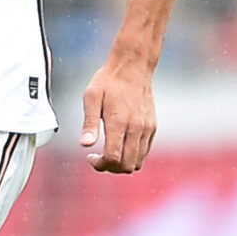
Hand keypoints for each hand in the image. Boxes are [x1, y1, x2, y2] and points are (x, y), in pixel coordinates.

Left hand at [78, 59, 156, 173]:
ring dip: (122, 165)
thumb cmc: (108, 81)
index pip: (113, 158)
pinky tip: (120, 146)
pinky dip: (132, 157)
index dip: (100, 165)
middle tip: (98, 159)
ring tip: (109, 154)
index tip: (90, 157)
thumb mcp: (91, 97)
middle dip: (110, 168)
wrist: (133, 67)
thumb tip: (85, 144)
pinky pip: (144, 153)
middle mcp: (136, 128)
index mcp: (119, 122)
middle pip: (126, 165)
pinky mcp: (152, 127)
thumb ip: (89, 123)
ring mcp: (147, 129)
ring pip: (137, 162)